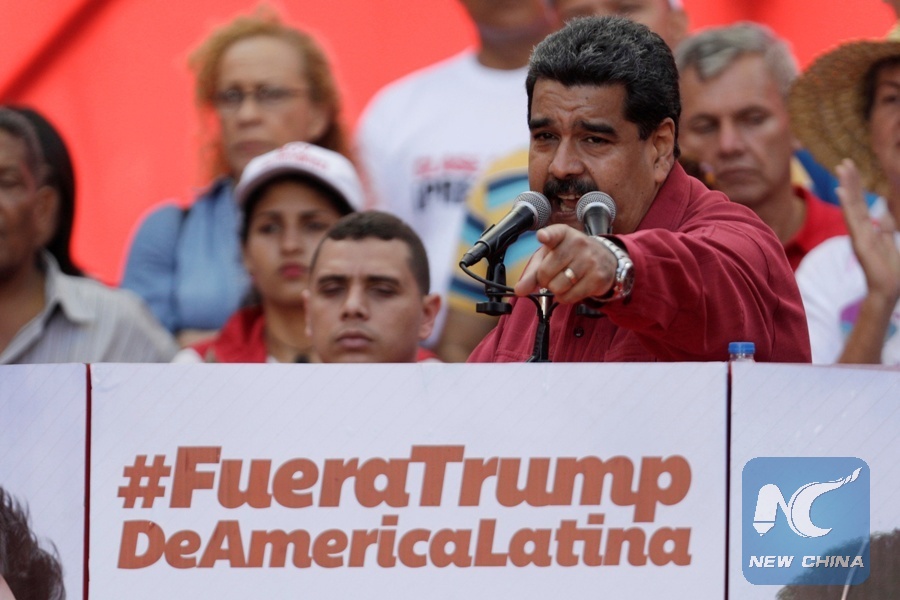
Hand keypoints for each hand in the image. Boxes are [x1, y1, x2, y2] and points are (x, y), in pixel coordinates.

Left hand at [515, 224, 617, 303]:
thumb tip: (519, 290)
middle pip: (545, 272)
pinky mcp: (597, 278)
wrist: (604, 260)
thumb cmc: (570, 257)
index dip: (547, 236)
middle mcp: (578, 243)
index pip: (554, 233)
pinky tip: (572, 288)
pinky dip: (565, 297)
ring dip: (556, 290)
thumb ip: (532, 273)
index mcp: (563, 233)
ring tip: (565, 281)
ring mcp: (589, 260)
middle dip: (545, 280)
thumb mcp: (549, 257)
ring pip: (557, 287)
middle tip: (554, 274)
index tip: (542, 236)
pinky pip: (569, 297)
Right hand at [836, 159, 899, 303]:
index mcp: (868, 229)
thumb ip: (886, 228)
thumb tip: (883, 214)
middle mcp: (861, 229)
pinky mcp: (860, 242)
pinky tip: (841, 192)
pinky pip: (852, 220)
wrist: (889, 289)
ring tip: (842, 169)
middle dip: (850, 181)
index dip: (856, 186)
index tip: (850, 169)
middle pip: (854, 200)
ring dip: (847, 187)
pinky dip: (847, 205)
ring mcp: (858, 235)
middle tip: (844, 162)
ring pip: (852, 206)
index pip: (861, 203)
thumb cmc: (891, 270)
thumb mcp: (891, 243)